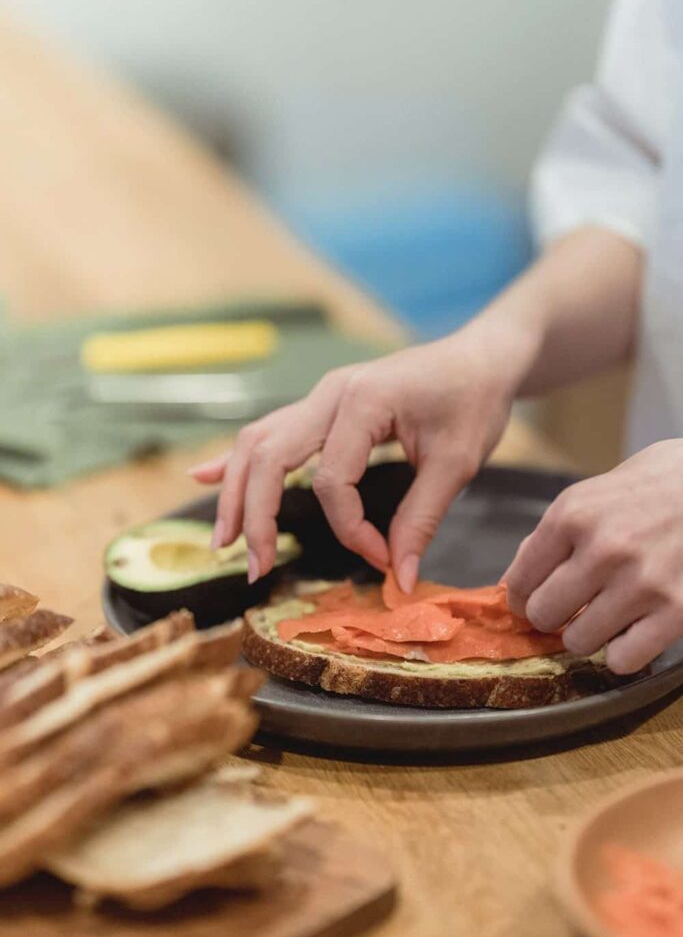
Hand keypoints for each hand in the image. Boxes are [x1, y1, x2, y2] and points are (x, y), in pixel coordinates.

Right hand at [190, 328, 516, 589]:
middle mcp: (329, 393)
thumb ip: (420, 520)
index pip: (333, 481)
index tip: (384, 559)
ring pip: (259, 443)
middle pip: (269, 457)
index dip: (351, 530)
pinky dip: (239, 460)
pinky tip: (207, 477)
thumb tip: (397, 579)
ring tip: (224, 540)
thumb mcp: (458, 463)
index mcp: (362, 402)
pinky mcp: (321, 405)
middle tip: (256, 567)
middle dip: (256, 516)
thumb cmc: (474, 400)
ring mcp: (320, 396)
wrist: (481, 357)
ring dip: (236, 491)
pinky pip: (269, 431)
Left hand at [504, 440, 682, 672]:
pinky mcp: (676, 611)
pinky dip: (624, 653)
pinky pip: (622, 660)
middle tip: (571, 608)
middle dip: (553, 616)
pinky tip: (634, 629)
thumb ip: (559, 532)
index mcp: (574, 515)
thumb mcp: (597, 491)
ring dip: (589, 634)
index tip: (533, 600)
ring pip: (579, 642)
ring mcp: (641, 583)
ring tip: (607, 614)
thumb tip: (522, 576)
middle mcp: (603, 549)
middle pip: (543, 615)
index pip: (520, 581)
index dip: (522, 597)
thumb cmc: (660, 484)